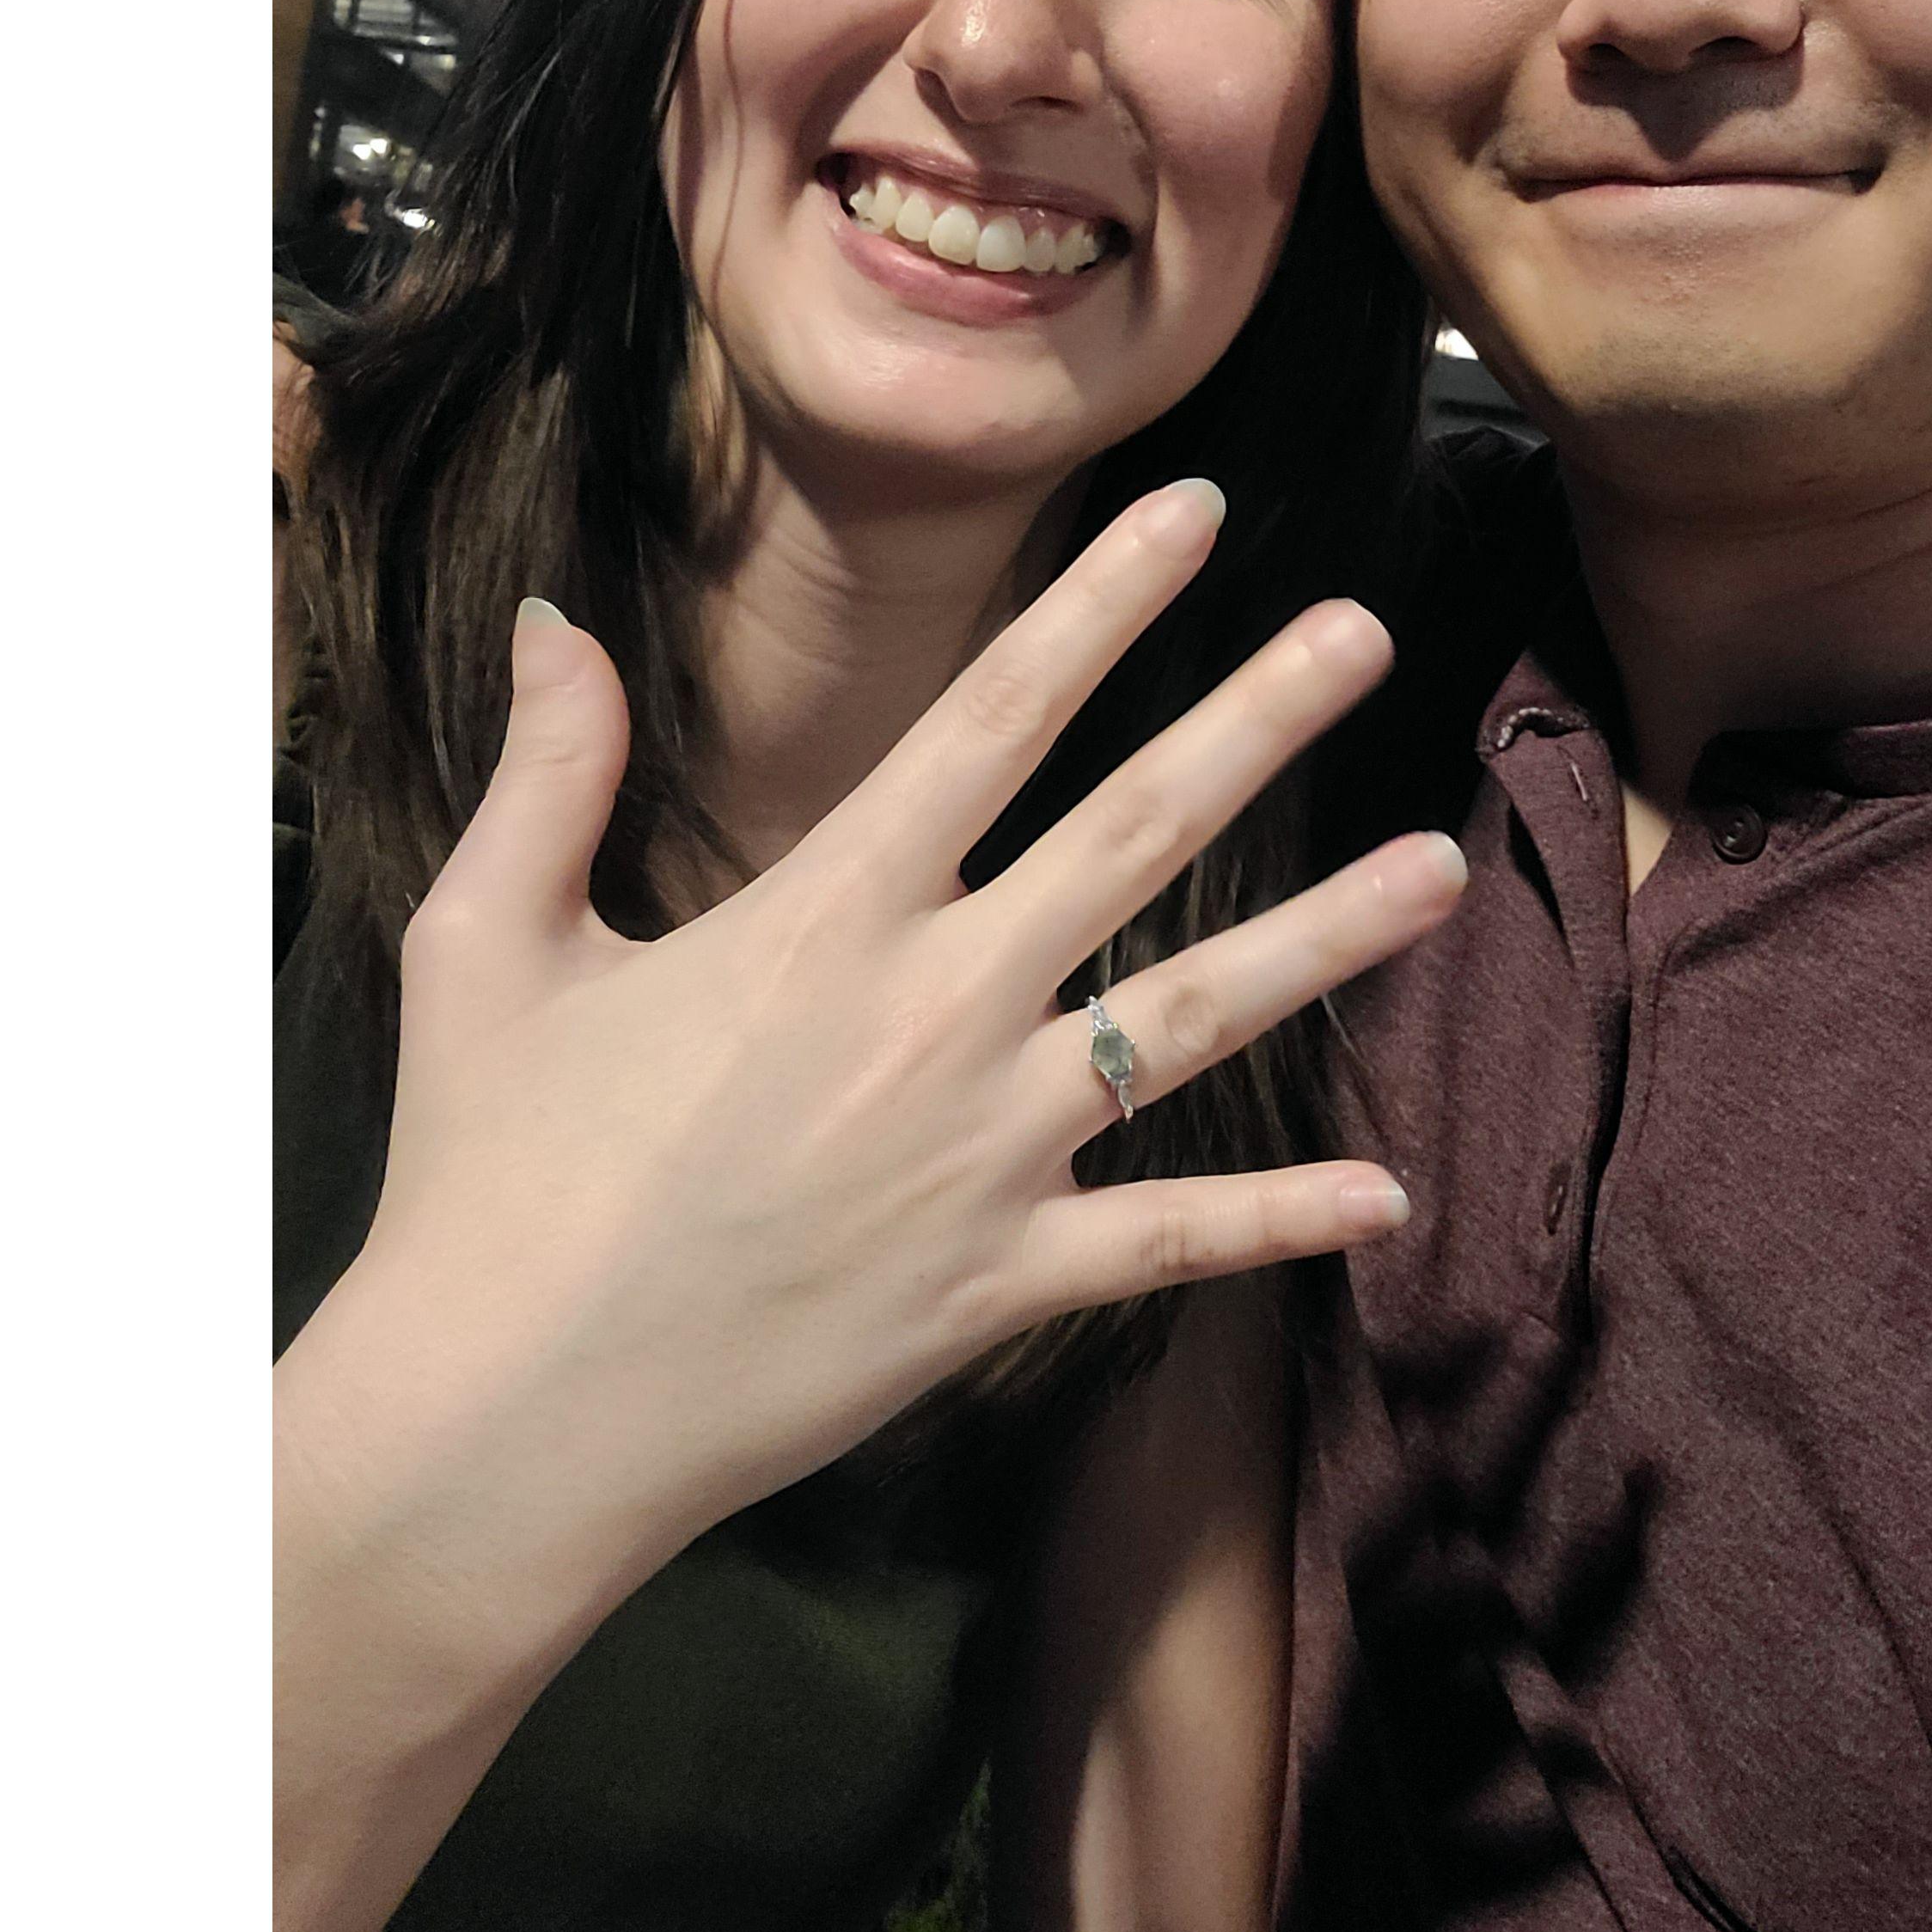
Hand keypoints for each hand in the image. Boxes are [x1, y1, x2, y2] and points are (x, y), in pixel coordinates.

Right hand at [279, 477, 1455, 1644]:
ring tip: (1442, 869)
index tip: (1195, 510)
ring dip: (1326, 939)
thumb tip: (553, 617)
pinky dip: (1279, 1219)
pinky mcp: (1001, 1285)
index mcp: (824, 914)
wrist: (506, 1421)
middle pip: (1134, 831)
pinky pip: (1169, 1241)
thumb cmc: (489, 1177)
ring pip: (1194, 1022)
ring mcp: (985, 1154)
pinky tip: (1386, 1190)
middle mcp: (933, 1012)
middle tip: (1366, 631)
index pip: (995, 713)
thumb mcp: (489, 945)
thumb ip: (549, 772)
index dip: (1102, 597)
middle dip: (1258, 716)